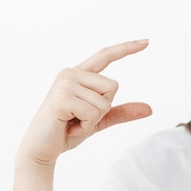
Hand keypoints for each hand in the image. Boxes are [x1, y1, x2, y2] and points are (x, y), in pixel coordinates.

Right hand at [17, 40, 151, 167]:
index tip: (147, 41)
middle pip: (113, 86)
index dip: (126, 48)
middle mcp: (70, 74)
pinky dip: (86, 127)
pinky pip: (93, 113)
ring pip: (104, 102)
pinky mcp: (62, 98)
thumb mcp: (99, 120)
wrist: (41, 150)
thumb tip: (149, 109)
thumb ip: (121, 112)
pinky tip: (69, 127)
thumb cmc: (66, 132)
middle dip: (103, 109)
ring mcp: (65, 84)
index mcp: (78, 75)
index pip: (105, 56)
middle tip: (80, 118)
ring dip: (93, 120)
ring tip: (72, 123)